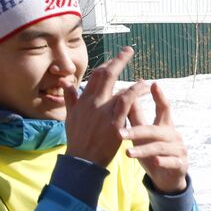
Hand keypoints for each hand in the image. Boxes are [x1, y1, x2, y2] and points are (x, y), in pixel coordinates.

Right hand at [65, 47, 144, 167]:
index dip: (106, 65)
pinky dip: (135, 92)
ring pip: (117, 86)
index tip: (115, 59)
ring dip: (132, 80)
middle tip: (128, 50)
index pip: (95, 76)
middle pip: (105, 74)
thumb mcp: (70, 117)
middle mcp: (92, 102)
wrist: (81, 161)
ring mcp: (102, 111)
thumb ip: (70, 99)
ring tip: (143, 76)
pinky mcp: (113, 123)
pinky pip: (126, 102)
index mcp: (83, 100)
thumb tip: (66, 83)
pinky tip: (143, 87)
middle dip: (118, 60)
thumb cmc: (77, 140)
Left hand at [125, 82, 188, 192]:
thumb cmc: (153, 152)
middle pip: (155, 130)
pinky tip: (154, 162)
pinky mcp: (180, 164)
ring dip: (143, 150)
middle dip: (137, 131)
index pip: (164, 108)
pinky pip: (171, 162)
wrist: (168, 178)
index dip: (160, 97)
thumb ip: (137, 117)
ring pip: (160, 148)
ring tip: (127, 153)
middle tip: (119, 134)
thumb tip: (128, 96)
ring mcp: (179, 150)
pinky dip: (163, 161)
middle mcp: (174, 135)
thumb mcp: (143, 135)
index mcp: (166, 126)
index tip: (154, 84)